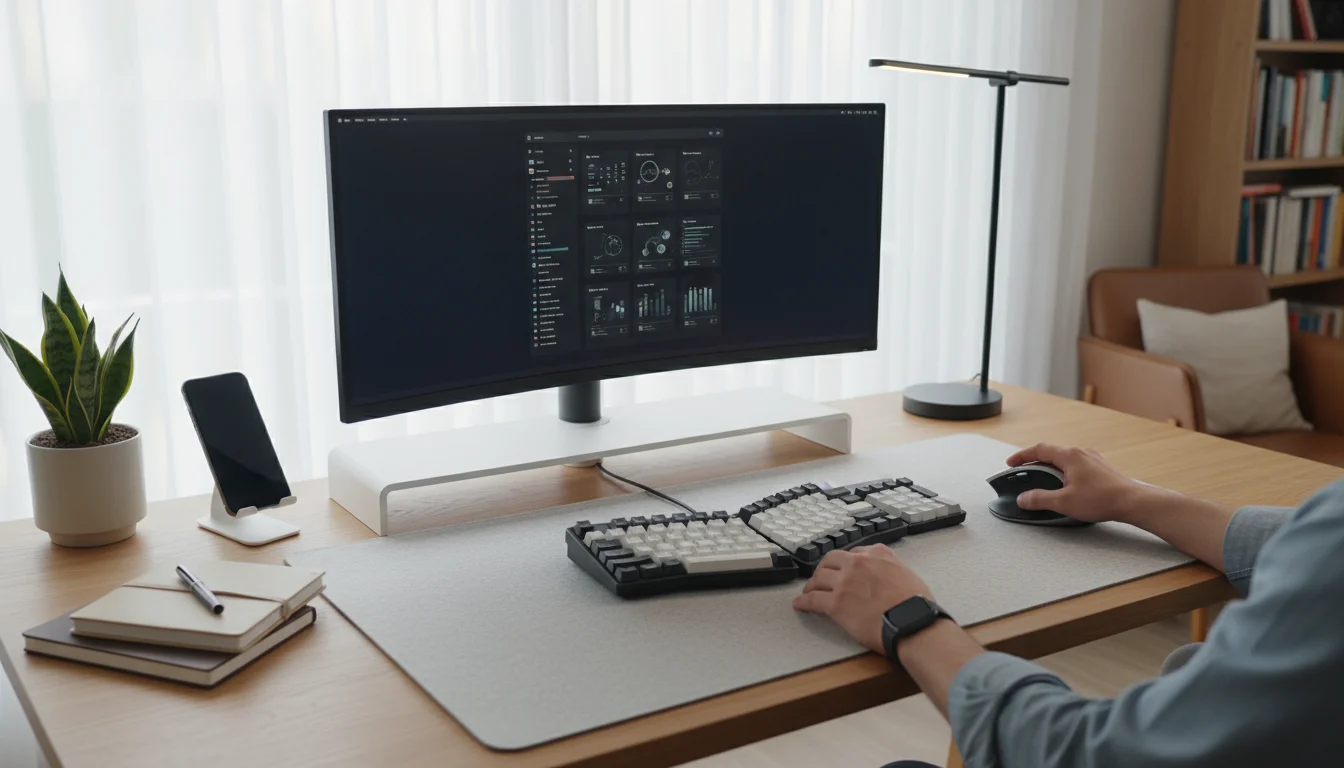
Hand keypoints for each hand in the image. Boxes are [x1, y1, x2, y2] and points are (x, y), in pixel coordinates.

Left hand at [792, 545, 931, 653]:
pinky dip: (804, 602)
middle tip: (821, 578)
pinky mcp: (836, 603)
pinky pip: (813, 600)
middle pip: (831, 561)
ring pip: (819, 578)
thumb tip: (888, 575)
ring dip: (812, 585)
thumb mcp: (908, 574)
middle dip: (824, 569)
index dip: (844, 563)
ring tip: (809, 591)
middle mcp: (858, 564)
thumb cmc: (916, 605)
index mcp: (878, 554)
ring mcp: (845, 582)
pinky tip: (800, 604)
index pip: (853, 553)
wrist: (913, 622)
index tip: (842, 569)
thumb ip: (892, 568)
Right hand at [1005, 443, 1149, 523]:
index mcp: (1069, 456)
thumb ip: (1040, 499)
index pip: (1039, 450)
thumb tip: (1023, 498)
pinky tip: (1065, 484)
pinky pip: (1075, 465)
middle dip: (1034, 462)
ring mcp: (1092, 460)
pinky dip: (1063, 471)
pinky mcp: (1100, 469)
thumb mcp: (1064, 502)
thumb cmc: (1103, 499)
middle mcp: (1081, 453)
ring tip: (1042, 479)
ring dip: (1050, 466)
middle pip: (1051, 452)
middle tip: (1023, 472)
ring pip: (1064, 458)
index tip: (1011, 463)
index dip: (1022, 456)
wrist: (1132, 502)